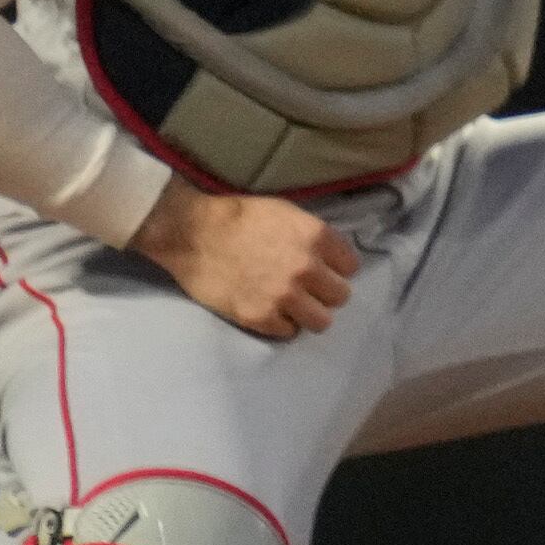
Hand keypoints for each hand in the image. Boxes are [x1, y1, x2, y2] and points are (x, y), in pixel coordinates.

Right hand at [132, 181, 357, 338]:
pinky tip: (271, 311)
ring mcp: (284, 296)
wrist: (194, 234)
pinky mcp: (260, 317)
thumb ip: (313, 236)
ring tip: (295, 306)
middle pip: (340, 296)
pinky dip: (282, 324)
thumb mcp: (287, 213)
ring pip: (321, 321)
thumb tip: (330, 256)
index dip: (337, 269)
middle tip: (309, 290)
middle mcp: (306, 268)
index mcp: (316, 237)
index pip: (351, 267)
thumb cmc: (239, 217)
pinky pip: (288, 332)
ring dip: (310, 313)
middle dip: (326, 293)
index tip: (325, 270)